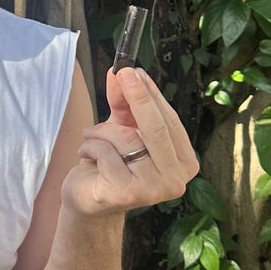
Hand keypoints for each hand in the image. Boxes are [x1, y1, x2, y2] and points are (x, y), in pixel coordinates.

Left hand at [61, 66, 198, 218]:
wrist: (88, 199)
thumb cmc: (111, 163)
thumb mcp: (121, 128)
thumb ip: (124, 103)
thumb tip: (121, 72)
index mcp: (184, 162)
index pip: (170, 121)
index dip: (151, 94)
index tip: (135, 70)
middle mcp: (176, 180)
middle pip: (156, 128)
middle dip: (137, 96)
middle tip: (122, 73)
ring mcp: (154, 190)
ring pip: (128, 139)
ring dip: (101, 130)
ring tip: (90, 135)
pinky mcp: (127, 194)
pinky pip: (107, 153)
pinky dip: (91, 146)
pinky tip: (86, 154)